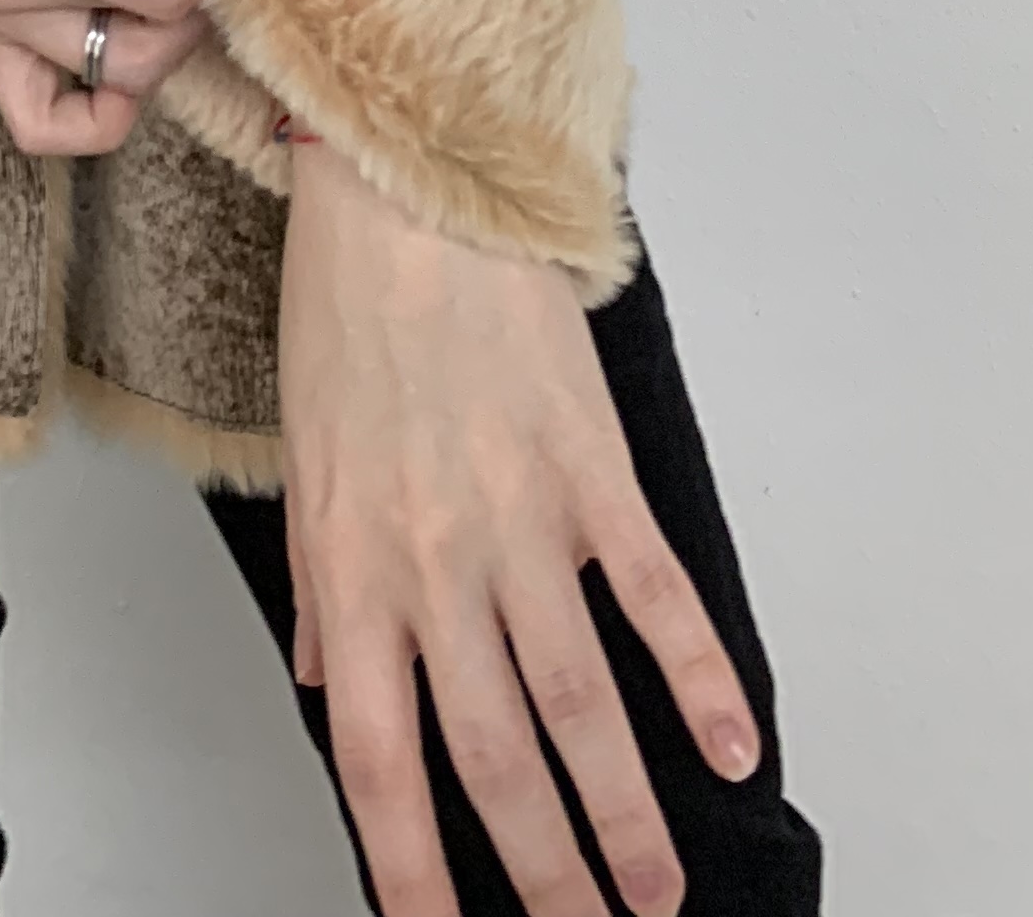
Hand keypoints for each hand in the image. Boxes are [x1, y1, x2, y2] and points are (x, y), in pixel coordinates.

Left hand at [279, 142, 761, 916]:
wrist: (406, 187)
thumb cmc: (347, 309)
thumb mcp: (303, 456)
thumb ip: (314, 584)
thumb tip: (318, 679)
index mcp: (353, 569)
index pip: (378, 761)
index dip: (409, 870)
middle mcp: (436, 563)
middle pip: (494, 758)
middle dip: (544, 875)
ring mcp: (521, 517)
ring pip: (579, 701)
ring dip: (624, 810)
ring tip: (658, 893)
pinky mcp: (592, 466)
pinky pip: (652, 593)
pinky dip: (698, 678)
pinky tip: (730, 744)